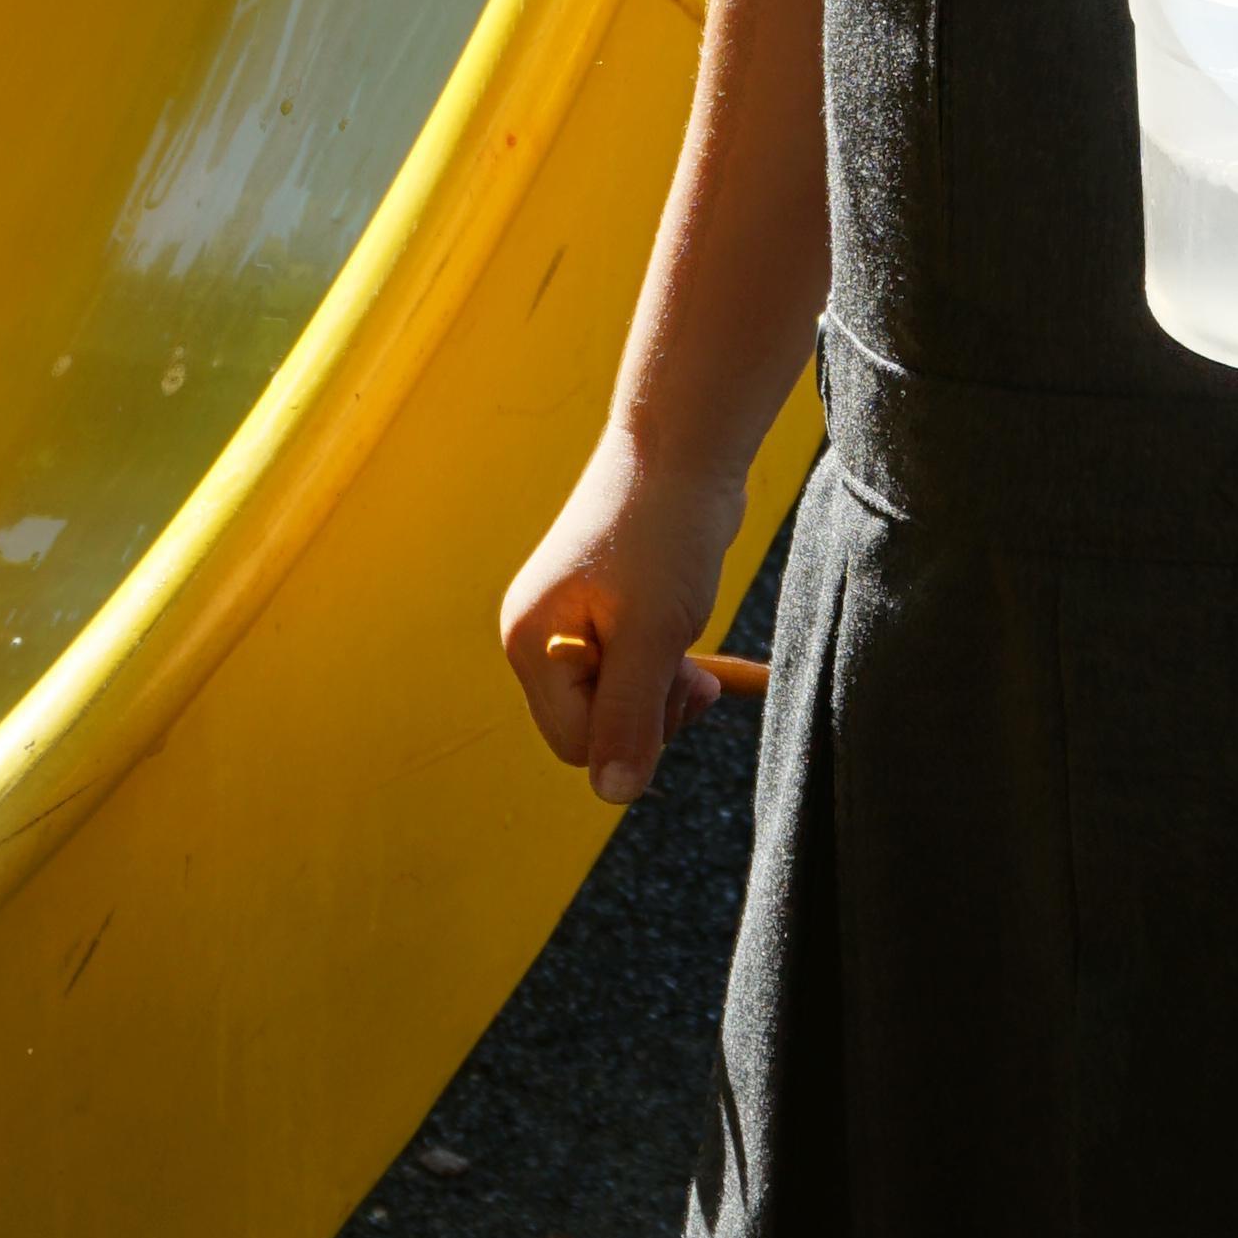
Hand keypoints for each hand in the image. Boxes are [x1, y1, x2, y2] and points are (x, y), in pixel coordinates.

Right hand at [500, 432, 745, 806]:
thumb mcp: (652, 635)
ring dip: (664, 689)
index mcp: (530, 643)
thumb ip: (629, 716)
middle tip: (692, 669)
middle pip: (594, 727)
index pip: (576, 743)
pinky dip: (672, 669)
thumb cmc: (665, 533)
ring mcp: (571, 621)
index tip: (677, 681)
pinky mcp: (607, 608)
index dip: (633, 731)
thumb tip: (614, 793)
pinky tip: (706, 655)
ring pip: (619, 700)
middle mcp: (539, 635)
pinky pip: (637, 667)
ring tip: (695, 652)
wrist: (684, 444)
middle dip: (649, 712)